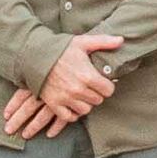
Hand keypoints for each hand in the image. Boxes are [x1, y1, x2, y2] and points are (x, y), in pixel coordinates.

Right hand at [6, 31, 126, 141]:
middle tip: (90, 86)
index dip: (107, 85)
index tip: (101, 81)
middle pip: (98, 100)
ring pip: (85, 110)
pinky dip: (72, 113)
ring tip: (82, 94)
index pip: (109, 90)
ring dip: (85, 103)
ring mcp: (65, 98)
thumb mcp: (83, 42)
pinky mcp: (54, 104)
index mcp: (88, 76)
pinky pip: (69, 117)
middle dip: (96, 93)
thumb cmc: (60, 49)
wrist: (35, 56)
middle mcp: (78, 90)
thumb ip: (104, 42)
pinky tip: (72, 103)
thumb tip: (122, 40)